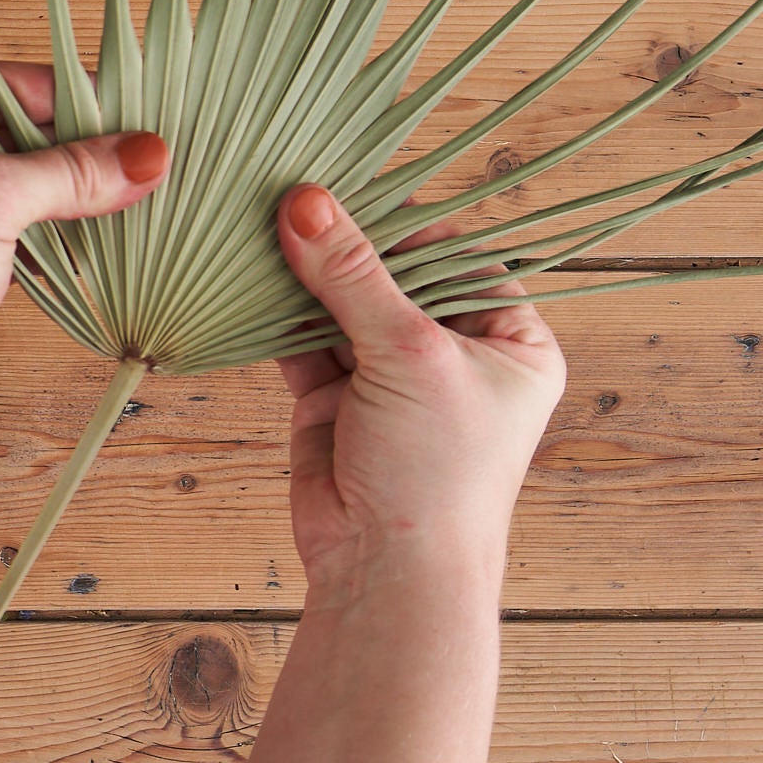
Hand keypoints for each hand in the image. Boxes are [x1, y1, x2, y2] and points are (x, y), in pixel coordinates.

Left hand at [0, 63, 168, 435]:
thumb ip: (73, 171)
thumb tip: (147, 153)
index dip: (52, 94)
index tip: (115, 104)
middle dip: (64, 143)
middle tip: (128, 145)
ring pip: (6, 176)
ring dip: (60, 185)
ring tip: (120, 183)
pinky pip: (5, 220)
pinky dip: (46, 222)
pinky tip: (90, 224)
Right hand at [274, 183, 565, 599]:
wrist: (388, 580)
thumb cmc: (436, 473)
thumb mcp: (407, 354)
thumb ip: (354, 273)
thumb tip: (305, 201)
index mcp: (512, 341)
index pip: (456, 255)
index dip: (404, 222)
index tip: (347, 182)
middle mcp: (457, 355)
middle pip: (395, 275)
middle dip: (344, 244)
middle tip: (291, 191)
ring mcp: (394, 378)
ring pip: (345, 303)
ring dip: (305, 274)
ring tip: (260, 222)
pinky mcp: (339, 400)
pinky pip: (307, 340)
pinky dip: (280, 313)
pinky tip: (250, 276)